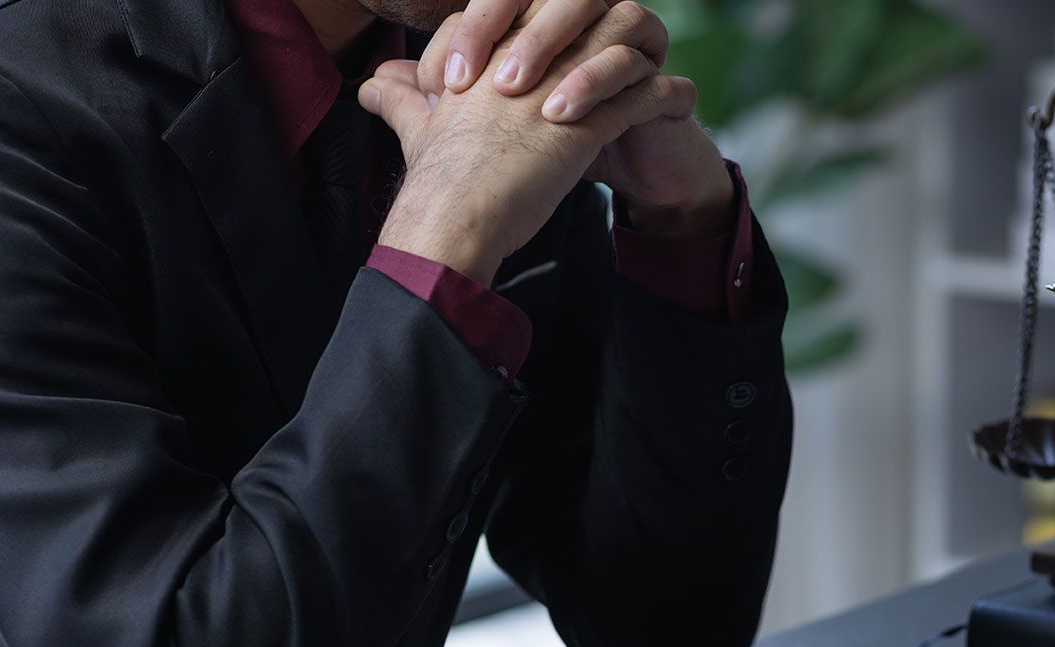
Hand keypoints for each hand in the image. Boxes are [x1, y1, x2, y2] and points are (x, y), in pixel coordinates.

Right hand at [358, 14, 695, 282]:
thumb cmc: (433, 182)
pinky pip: (643, 96)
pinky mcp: (585, 124)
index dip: (563, 15)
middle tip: (637, 37)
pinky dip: (668, 97)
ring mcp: (557, 85)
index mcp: (488, 50)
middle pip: (582, 10)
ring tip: (662, 64)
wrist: (449, 218)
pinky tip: (682, 103)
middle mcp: (524, 57)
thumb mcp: (414, 126)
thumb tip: (372, 85)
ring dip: (645, 51)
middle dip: (610, 20)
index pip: (533, 6)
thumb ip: (399, 99)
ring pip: (618, 41)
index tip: (584, 28)